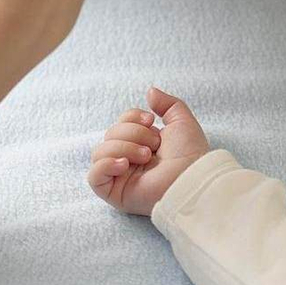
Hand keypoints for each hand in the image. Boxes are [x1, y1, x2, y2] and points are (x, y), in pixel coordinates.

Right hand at [88, 88, 209, 215]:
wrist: (192, 177)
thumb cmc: (190, 153)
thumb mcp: (181, 120)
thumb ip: (167, 103)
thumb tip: (150, 91)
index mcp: (141, 143)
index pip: (120, 123)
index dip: (131, 117)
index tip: (151, 120)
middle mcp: (128, 159)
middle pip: (110, 134)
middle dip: (133, 134)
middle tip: (153, 146)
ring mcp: (120, 176)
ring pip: (100, 151)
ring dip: (124, 148)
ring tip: (145, 156)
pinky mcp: (114, 193)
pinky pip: (93, 176)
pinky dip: (105, 164)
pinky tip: (124, 165)